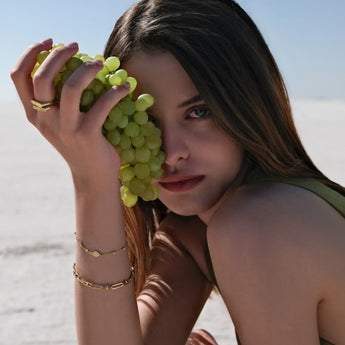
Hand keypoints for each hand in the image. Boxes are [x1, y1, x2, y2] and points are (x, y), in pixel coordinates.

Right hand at [10, 39, 129, 183]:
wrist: (93, 177)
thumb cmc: (80, 146)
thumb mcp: (61, 124)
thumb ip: (57, 102)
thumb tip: (72, 67)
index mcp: (35, 115)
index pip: (19, 77)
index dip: (30, 53)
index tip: (50, 41)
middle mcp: (45, 121)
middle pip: (42, 77)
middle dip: (59, 54)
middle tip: (76, 46)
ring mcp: (66, 129)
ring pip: (70, 88)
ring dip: (87, 69)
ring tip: (101, 62)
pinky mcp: (87, 135)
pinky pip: (102, 105)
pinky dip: (116, 91)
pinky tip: (125, 87)